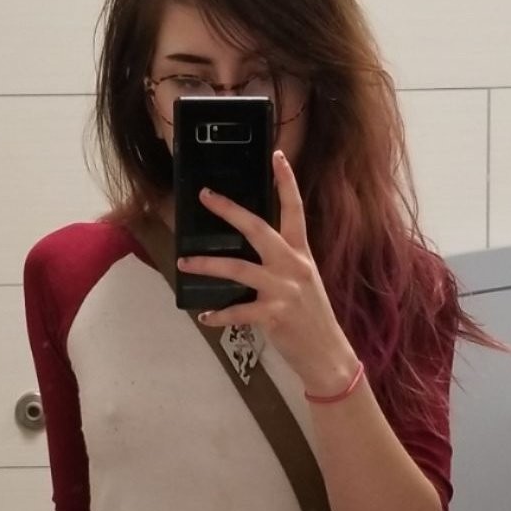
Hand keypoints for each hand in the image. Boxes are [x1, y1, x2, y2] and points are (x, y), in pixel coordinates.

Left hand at [177, 149, 360, 395]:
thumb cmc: (311, 316)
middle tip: (206, 196)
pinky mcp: (273, 315)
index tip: (278, 156)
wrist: (327, 354)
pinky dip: (218, 315)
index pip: (295, 210)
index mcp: (301, 254)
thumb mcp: (304, 281)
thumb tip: (250, 249)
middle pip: (258, 229)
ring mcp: (283, 290)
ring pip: (237, 269)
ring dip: (206, 265)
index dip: (287, 182)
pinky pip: (237, 312)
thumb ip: (282, 262)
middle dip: (230, 211)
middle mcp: (293, 266)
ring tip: (183, 262)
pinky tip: (204, 317)